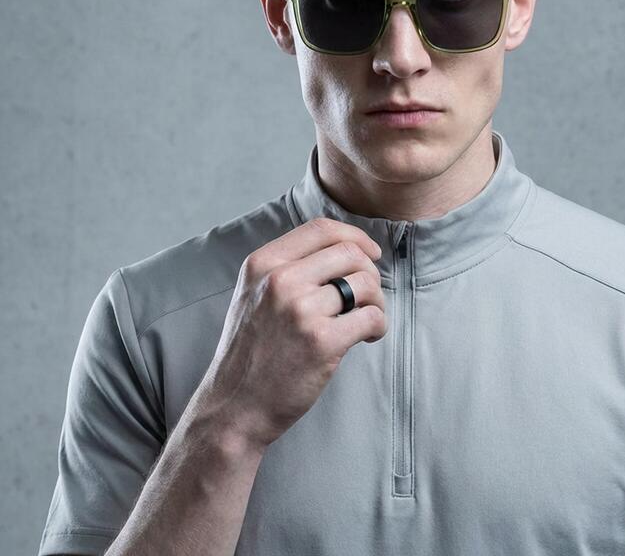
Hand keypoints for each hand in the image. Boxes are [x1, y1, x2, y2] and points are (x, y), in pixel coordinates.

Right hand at [201, 217, 386, 451]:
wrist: (233, 407)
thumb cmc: (251, 352)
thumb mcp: (253, 294)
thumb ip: (287, 267)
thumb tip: (344, 249)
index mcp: (263, 263)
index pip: (321, 229)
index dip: (355, 236)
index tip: (370, 253)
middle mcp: (280, 280)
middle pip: (350, 253)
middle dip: (370, 272)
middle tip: (368, 296)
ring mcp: (301, 310)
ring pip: (365, 283)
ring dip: (377, 301)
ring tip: (365, 319)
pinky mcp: (322, 341)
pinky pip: (372, 317)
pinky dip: (379, 325)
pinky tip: (368, 337)